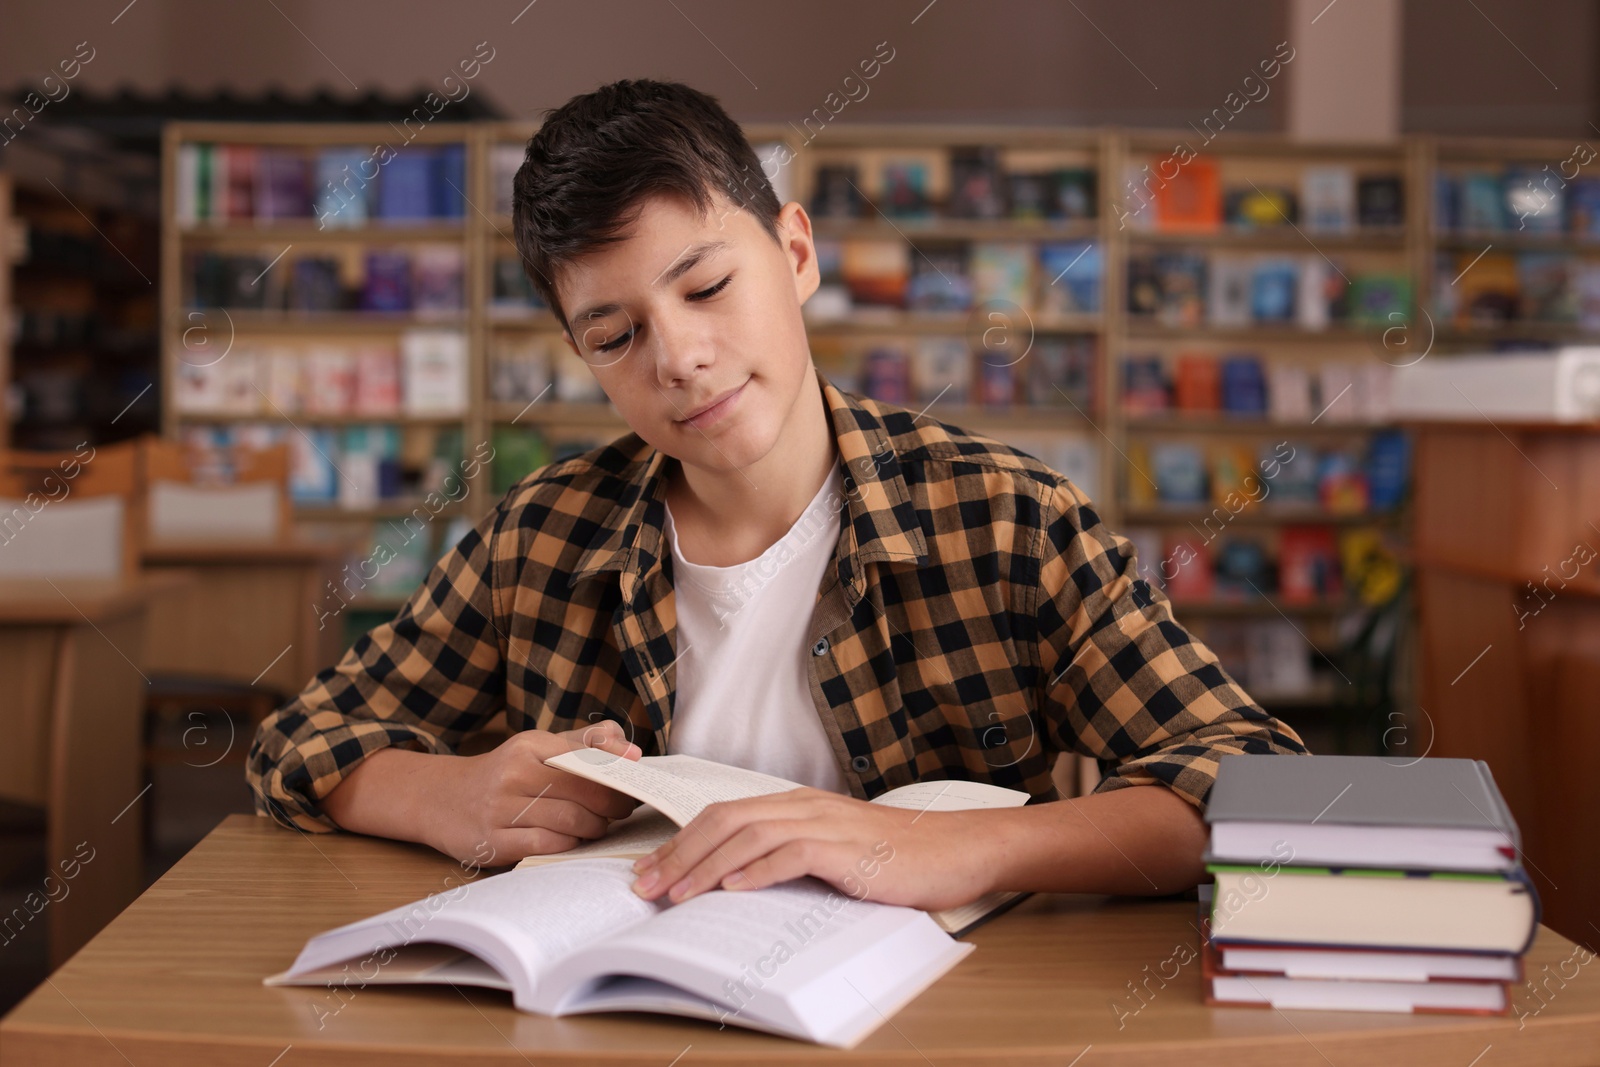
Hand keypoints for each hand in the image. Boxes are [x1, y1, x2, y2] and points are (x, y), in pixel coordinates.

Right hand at [420, 720, 641, 865]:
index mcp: (529, 745)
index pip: (588, 755)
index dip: (618, 771)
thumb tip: (630, 750)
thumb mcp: (538, 748)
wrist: (442, 799)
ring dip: (595, 827)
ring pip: (571, 820)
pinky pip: (548, 845)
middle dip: (613, 803)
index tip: (635, 780)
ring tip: (599, 826)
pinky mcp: (494, 841)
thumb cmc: (506, 775)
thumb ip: (585, 743)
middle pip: (584, 790)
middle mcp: (514, 773)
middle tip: (623, 809)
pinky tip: (573, 841)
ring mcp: (501, 809)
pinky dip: (570, 845)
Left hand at [628, 788, 997, 910]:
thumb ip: (791, 857)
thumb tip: (737, 883)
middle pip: (724, 819)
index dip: (681, 841)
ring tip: (676, 895)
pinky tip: (733, 888)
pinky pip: (792, 853)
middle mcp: (804, 806)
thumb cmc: (897, 857)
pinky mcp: (847, 849)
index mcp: (797, 805)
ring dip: (705, 866)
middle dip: (678, 853)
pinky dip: (758, 870)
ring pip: (748, 835)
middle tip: (645, 887)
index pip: (724, 814)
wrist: (956, 850)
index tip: (649, 870)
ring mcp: (826, 824)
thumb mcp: (834, 852)